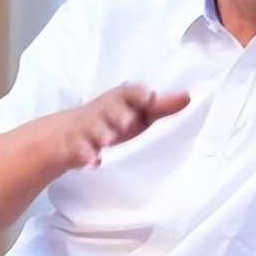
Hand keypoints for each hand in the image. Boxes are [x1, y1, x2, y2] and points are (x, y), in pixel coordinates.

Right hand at [59, 84, 188, 169]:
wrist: (68, 133)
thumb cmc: (112, 120)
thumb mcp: (136, 112)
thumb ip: (160, 107)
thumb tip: (188, 97)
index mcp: (120, 100)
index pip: (129, 93)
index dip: (139, 95)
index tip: (150, 98)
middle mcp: (103, 111)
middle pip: (111, 111)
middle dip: (120, 116)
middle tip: (129, 124)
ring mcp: (87, 128)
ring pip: (94, 129)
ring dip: (102, 134)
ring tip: (108, 141)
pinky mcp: (75, 146)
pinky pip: (79, 150)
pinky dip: (86, 156)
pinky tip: (94, 162)